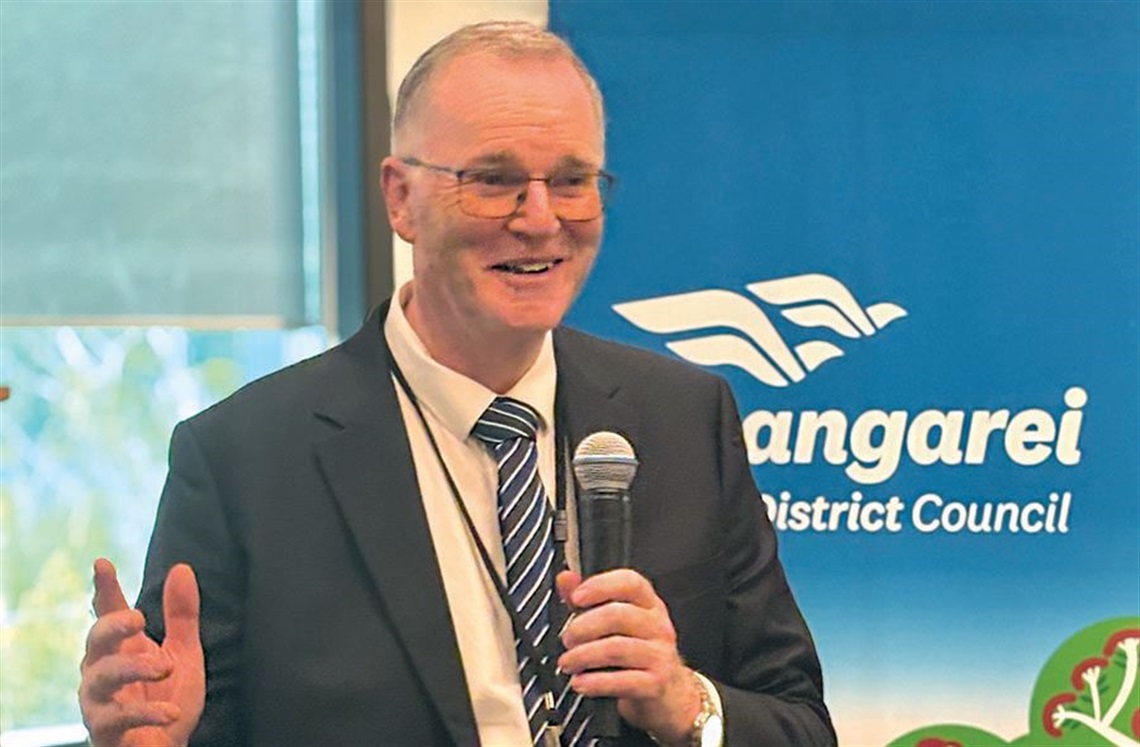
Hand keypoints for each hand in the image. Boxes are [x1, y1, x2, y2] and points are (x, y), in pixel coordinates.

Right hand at [79, 558, 204, 746]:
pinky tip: (171, 712)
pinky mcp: (105, 729)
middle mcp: (103, 669)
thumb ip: (181, 615)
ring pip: (101, 677)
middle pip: (96, 639)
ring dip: (133, 669)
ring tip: (163, 668)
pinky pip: (118, 718)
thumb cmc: (168, 698)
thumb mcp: (183, 653)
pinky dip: (146, 713)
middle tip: (138, 618)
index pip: (109, 611)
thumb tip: (181, 568)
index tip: (102, 563)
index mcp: (122, 646)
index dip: (105, 588)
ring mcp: (99, 700)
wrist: (167, 745)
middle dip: (112, 626)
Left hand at [556, 569, 701, 744]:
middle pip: (618, 615)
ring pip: (617, 648)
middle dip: (583, 627)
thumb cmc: (637, 653)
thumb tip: (565, 579)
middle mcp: (658, 626)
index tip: (576, 597)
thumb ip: (589, 599)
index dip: (601, 586)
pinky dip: (595, 682)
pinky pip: (623, 680)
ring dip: (583, 656)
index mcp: (649, 605)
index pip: (630, 583)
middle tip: (567, 639)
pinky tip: (580, 683)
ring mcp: (660, 655)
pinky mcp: (656, 684)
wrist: (669, 694)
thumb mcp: (616, 623)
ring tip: (567, 663)